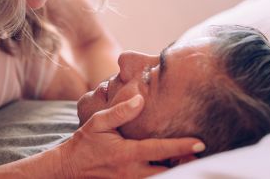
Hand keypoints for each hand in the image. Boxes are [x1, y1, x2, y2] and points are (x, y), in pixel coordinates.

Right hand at [57, 95, 203, 177]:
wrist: (69, 168)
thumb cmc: (85, 143)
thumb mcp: (98, 122)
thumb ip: (120, 111)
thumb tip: (140, 98)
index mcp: (127, 153)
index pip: (160, 150)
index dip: (182, 146)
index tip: (200, 143)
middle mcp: (132, 172)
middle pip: (168, 173)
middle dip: (185, 165)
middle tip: (198, 154)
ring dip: (176, 171)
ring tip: (188, 160)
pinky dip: (162, 175)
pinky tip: (170, 167)